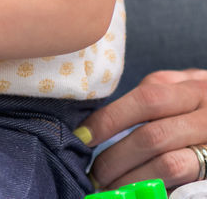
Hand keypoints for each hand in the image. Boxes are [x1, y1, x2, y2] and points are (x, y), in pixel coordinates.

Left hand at [80, 69, 206, 190]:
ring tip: (110, 187)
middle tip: (95, 173)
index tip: (82, 137)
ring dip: (132, 180)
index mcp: (194, 89)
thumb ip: (152, 96)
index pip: (146, 100)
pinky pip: (184, 186)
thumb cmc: (202, 106)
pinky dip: (155, 189)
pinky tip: (139, 193)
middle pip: (153, 137)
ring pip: (169, 165)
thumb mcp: (183, 89)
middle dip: (115, 158)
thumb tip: (102, 123)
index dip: (109, 119)